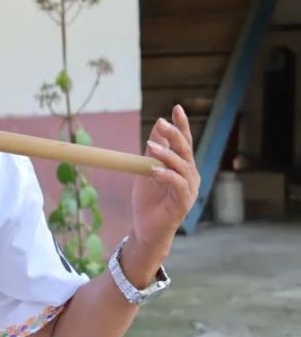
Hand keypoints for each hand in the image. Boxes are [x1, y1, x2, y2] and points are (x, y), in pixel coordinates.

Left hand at [131, 105, 200, 256]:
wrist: (146, 228)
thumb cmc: (149, 200)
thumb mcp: (147, 169)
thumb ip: (154, 150)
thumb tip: (158, 126)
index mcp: (183, 166)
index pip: (184, 142)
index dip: (182, 125)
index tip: (177, 107)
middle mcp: (190, 175)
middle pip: (185, 150)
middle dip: (175, 135)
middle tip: (162, 124)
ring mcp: (189, 189)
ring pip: (182, 166)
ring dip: (167, 155)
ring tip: (151, 147)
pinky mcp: (184, 202)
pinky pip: (178, 185)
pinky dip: (167, 176)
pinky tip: (155, 170)